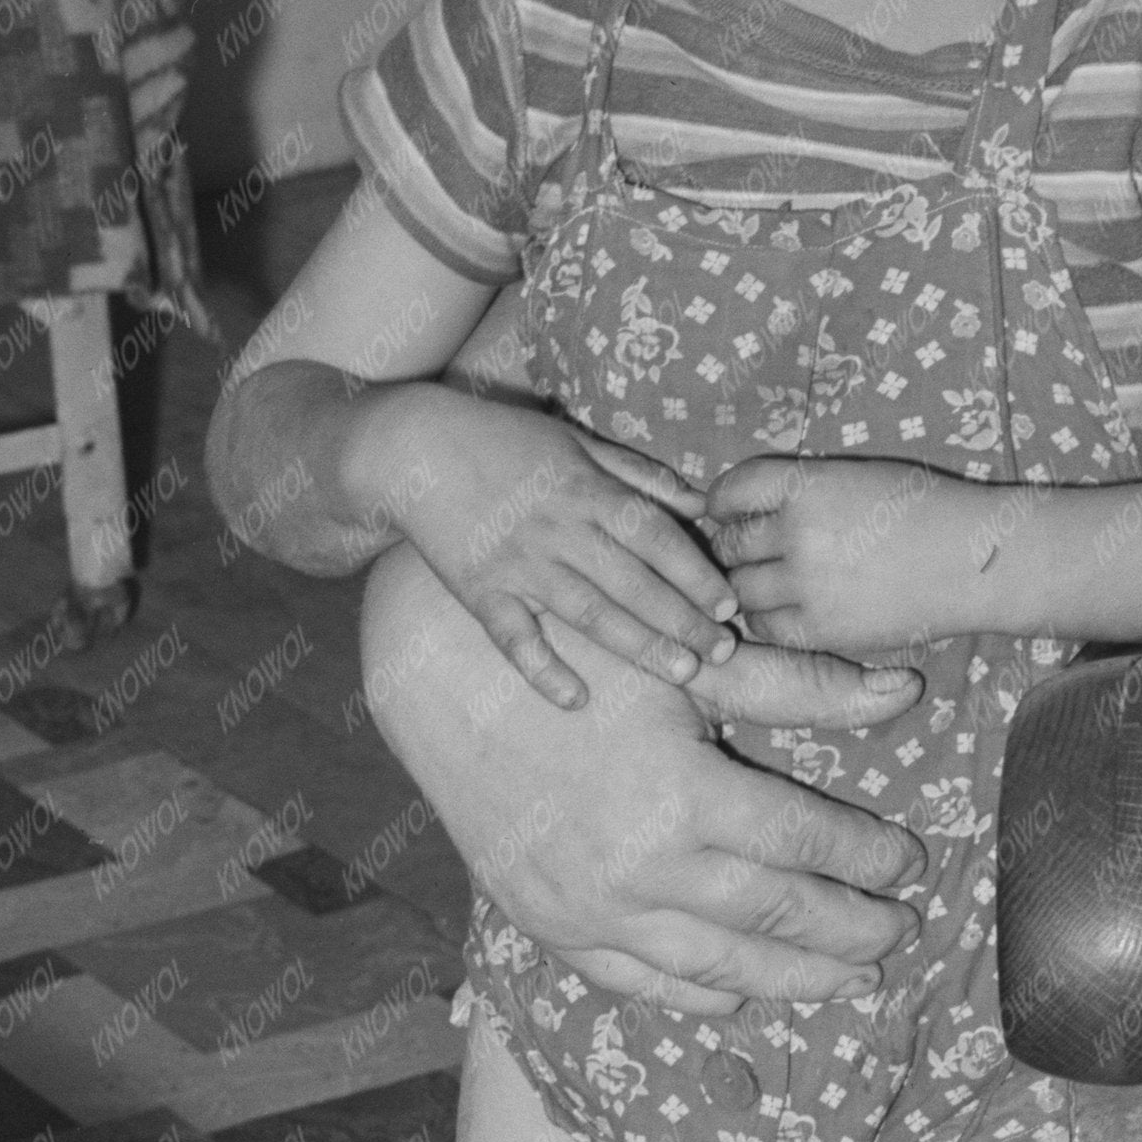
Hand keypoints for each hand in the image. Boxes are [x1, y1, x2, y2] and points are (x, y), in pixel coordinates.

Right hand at [358, 550, 920, 1015]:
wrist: (443, 682)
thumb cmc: (579, 659)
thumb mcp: (692, 668)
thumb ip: (803, 688)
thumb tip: (905, 690)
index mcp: (685, 798)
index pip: (806, 846)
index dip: (869, 859)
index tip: (911, 864)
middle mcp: (641, 870)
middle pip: (777, 917)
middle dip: (852, 929)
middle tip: (902, 931)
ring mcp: (591, 910)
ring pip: (719, 968)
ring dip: (795, 978)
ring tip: (854, 975)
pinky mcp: (552, 927)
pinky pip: (640, 982)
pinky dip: (701, 994)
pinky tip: (749, 993)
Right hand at [361, 390, 726, 707]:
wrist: (411, 450)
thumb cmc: (503, 443)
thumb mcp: (576, 442)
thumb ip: (641, 475)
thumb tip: (702, 504)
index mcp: (588, 491)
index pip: (656, 538)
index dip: (696, 574)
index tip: (730, 606)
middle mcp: (560, 531)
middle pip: (633, 583)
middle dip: (683, 621)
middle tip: (723, 653)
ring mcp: (519, 565)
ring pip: (589, 613)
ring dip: (639, 646)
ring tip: (683, 674)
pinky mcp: (480, 591)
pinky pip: (514, 639)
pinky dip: (543, 670)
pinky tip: (576, 698)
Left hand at [708, 453, 1005, 655]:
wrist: (974, 561)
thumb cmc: (921, 509)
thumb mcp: (854, 476)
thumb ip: (796, 488)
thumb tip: (737, 510)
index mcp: (806, 486)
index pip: (731, 491)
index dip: (723, 503)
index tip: (730, 512)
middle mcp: (799, 533)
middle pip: (729, 544)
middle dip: (734, 547)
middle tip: (750, 551)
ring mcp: (807, 586)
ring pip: (740, 590)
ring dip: (748, 585)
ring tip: (773, 580)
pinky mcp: (822, 629)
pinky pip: (766, 626)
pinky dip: (769, 618)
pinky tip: (792, 608)